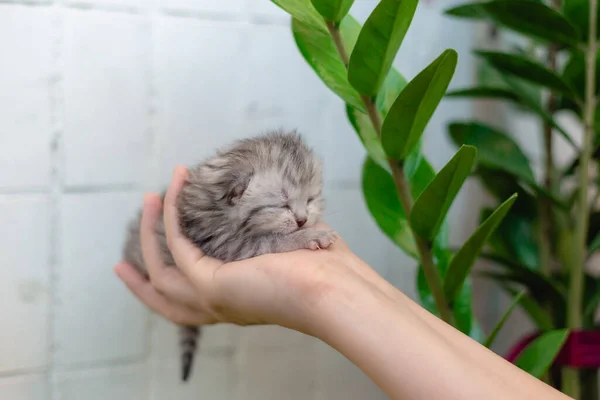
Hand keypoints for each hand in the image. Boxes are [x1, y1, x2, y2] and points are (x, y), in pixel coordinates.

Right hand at [114, 166, 381, 334]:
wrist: (338, 290)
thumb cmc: (328, 271)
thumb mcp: (290, 249)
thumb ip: (272, 232)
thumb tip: (277, 201)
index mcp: (240, 302)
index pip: (193, 302)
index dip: (172, 284)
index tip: (158, 261)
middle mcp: (222, 307)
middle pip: (165, 302)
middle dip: (139, 282)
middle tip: (119, 264)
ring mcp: (214, 299)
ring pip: (161, 275)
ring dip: (149, 234)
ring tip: (149, 198)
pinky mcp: (212, 284)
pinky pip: (177, 245)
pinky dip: (172, 213)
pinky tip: (175, 187)